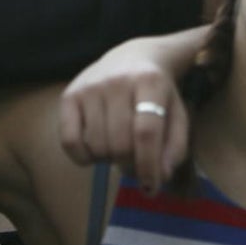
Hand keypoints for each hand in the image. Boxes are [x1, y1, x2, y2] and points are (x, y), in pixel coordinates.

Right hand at [59, 29, 203, 194]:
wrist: (132, 56)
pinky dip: (83, 157)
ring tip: (118, 146)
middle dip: (129, 162)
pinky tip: (96, 149)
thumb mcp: (177, 114)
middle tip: (135, 158)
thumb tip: (160, 176)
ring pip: (96, 146)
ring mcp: (90, 86)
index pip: (146, 132)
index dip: (148, 166)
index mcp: (149, 81)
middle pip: (120, 143)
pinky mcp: (69, 94)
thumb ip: (175, 146)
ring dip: (109, 159)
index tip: (152, 188)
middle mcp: (116, 80)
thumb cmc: (157, 93)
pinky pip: (69, 141)